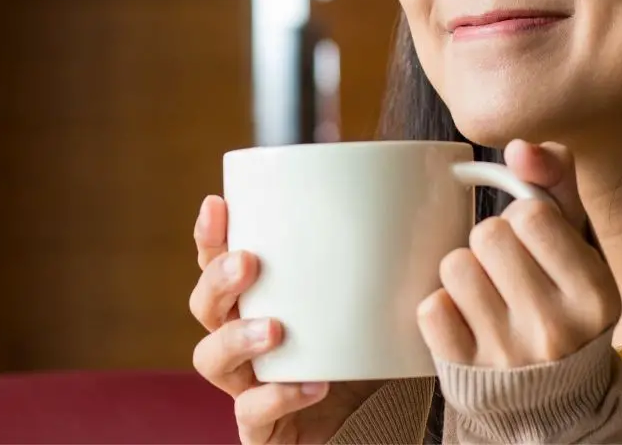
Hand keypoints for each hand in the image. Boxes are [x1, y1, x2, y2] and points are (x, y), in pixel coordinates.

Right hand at [190, 195, 381, 443]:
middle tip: (248, 263)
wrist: (386, 421)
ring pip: (212, 359)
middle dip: (218, 280)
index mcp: (262, 299)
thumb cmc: (375, 351)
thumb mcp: (379, 298)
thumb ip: (385, 257)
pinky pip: (251, 416)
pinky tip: (311, 384)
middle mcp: (244, 339)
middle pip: (205, 306)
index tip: (218, 205)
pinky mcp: (263, 430)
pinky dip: (276, 398)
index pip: (220, 262)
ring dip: (236, 338)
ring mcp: (249, 386)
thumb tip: (417, 199)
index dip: (211, 235)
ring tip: (274, 329)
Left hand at [416, 140, 620, 367]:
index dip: (524, 217)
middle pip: (487, 234)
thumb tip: (519, 148)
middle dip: (493, 242)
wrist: (552, 400)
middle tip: (509, 269)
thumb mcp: (579, 244)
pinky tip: (467, 319)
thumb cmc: (564, 302)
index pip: (531, 213)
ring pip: (454, 266)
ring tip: (489, 292)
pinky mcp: (466, 373)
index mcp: (594, 292)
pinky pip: (430, 307)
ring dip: (465, 272)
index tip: (534, 239)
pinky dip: (442, 307)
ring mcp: (508, 355)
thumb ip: (557, 182)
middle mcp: (555, 328)